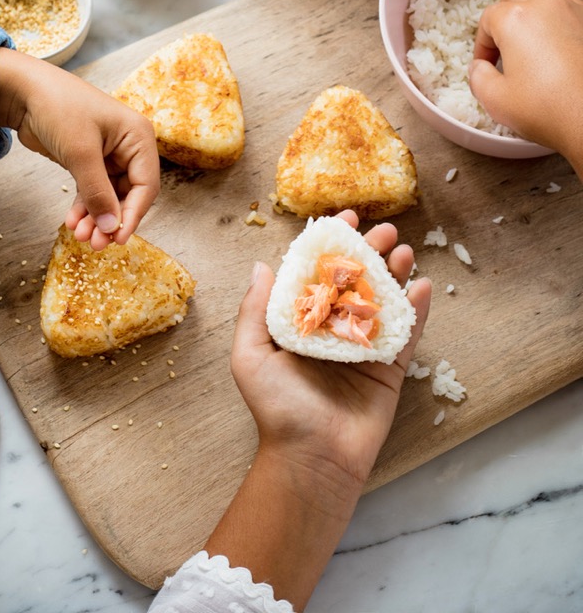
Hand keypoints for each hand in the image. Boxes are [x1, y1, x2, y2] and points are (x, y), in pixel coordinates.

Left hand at [0, 47, 159, 248]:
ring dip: (96, 218)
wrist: (22, 90)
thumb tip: (112, 227)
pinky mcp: (88, 160)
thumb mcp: (80, 153)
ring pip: (109, 196)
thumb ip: (98, 192)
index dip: (133, 215)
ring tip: (79, 236)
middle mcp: (128, 146)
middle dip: (111, 219)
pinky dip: (84, 208)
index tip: (117, 239)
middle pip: (128, 194)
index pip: (146, 185)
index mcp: (137, 137)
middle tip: (94, 243)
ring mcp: (108, 154)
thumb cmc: (58, 107)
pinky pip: (92, 191)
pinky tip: (72, 222)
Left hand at [205, 211, 430, 609]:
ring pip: (383, 300)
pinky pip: (406, 334)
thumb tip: (261, 265)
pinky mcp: (388, 369)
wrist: (312, 458)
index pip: (317, 273)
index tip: (344, 217)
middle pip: (356, 281)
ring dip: (396, 273)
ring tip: (405, 249)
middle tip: (385, 229)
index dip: (331, 244)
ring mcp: (362, 348)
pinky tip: (423, 285)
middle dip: (370, 251)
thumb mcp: (251, 354)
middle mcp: (332, 330)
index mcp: (300, 322)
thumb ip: (255, 309)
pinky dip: (417, 310)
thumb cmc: (276, 408)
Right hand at [468, 0, 582, 175]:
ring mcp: (577, 12)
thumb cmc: (550, 110)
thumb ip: (477, 77)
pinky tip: (558, 57)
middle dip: (504, 18)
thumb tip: (480, 68)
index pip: (487, 19)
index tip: (485, 64)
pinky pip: (570, 17)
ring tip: (532, 52)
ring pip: (546, 3)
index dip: (482, 44)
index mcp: (516, 19)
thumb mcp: (494, 100)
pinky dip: (559, 29)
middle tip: (503, 48)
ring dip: (533, 21)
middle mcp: (548, 6)